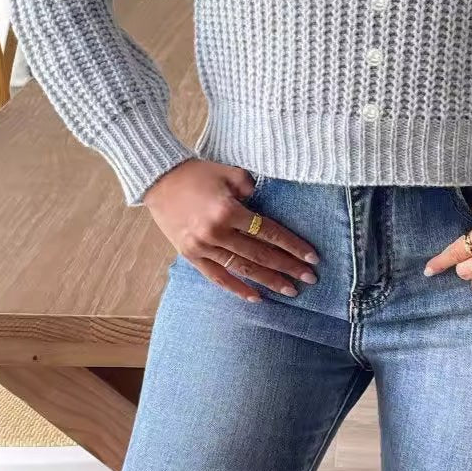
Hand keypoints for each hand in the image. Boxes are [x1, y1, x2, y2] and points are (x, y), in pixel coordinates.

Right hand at [143, 159, 319, 300]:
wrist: (159, 180)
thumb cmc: (198, 172)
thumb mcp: (230, 172)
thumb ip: (251, 188)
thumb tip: (266, 206)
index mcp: (229, 211)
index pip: (269, 233)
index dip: (292, 246)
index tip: (312, 257)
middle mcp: (216, 233)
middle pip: (260, 255)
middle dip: (287, 267)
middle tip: (310, 279)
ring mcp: (202, 247)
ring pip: (242, 269)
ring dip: (268, 282)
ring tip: (290, 290)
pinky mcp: (190, 256)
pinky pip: (217, 277)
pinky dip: (237, 289)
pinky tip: (257, 298)